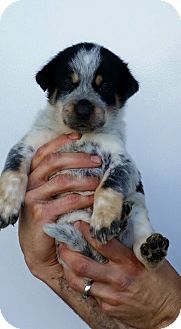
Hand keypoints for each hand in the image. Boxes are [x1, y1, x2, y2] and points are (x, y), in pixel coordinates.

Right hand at [19, 133, 100, 280]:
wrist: (40, 253)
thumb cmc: (48, 222)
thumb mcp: (51, 197)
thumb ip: (58, 180)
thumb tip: (83, 162)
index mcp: (31, 178)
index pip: (44, 153)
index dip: (61, 142)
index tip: (79, 137)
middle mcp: (29, 185)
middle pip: (53, 162)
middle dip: (78, 158)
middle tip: (97, 160)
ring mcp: (33, 199)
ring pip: (63, 180)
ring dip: (85, 179)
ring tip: (99, 181)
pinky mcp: (40, 214)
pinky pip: (67, 201)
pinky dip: (85, 198)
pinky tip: (95, 199)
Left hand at [60, 221, 180, 328]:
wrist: (168, 310)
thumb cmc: (161, 282)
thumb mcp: (146, 258)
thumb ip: (127, 246)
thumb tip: (110, 232)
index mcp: (128, 262)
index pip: (101, 243)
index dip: (85, 231)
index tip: (78, 224)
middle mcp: (117, 279)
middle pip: (82, 264)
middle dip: (67, 252)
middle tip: (63, 244)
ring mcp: (110, 295)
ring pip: (79, 282)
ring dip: (68, 270)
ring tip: (66, 260)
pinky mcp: (108, 308)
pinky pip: (89, 294)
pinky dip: (83, 284)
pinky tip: (82, 277)